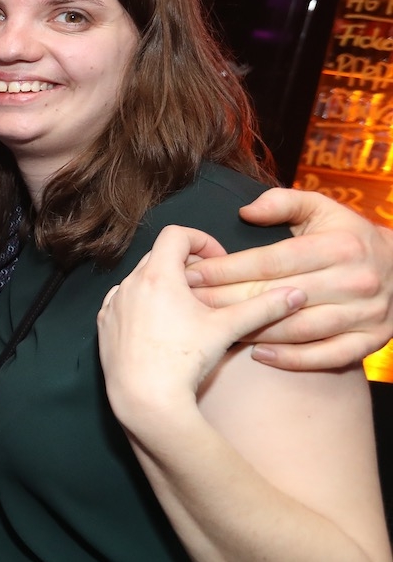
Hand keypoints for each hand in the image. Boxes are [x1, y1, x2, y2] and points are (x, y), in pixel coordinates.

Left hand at [99, 225, 305, 430]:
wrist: (145, 398)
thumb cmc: (185, 360)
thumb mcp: (228, 329)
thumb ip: (264, 307)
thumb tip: (297, 293)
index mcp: (157, 275)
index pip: (175, 234)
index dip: (201, 240)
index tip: (218, 262)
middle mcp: (128, 284)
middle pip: (158, 257)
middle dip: (185, 266)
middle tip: (208, 289)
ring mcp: (113, 305)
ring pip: (140, 281)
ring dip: (163, 286)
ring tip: (186, 311)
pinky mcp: (104, 326)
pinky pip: (123, 303)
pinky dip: (142, 305)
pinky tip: (162, 328)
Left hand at [183, 188, 392, 369]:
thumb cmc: (347, 235)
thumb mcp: (322, 208)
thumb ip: (283, 202)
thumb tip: (245, 211)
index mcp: (340, 246)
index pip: (272, 261)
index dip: (227, 269)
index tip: (193, 274)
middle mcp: (356, 281)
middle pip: (278, 296)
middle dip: (228, 300)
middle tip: (190, 305)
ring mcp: (367, 314)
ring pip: (299, 330)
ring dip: (253, 331)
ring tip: (214, 328)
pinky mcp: (372, 340)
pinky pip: (328, 356)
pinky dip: (293, 359)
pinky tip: (258, 353)